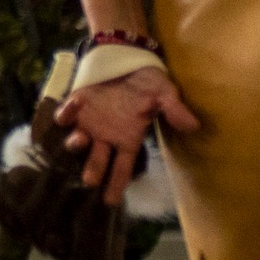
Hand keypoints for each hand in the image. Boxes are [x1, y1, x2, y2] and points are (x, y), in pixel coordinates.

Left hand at [56, 65, 197, 206]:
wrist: (126, 57)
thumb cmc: (146, 81)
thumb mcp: (164, 93)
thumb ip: (174, 110)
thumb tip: (194, 126)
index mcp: (127, 138)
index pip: (122, 167)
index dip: (117, 183)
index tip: (111, 202)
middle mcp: (105, 136)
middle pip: (97, 160)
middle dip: (93, 170)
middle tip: (90, 181)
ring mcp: (88, 123)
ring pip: (77, 141)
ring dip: (76, 143)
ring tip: (80, 140)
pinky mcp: (74, 106)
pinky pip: (65, 115)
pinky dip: (66, 113)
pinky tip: (74, 105)